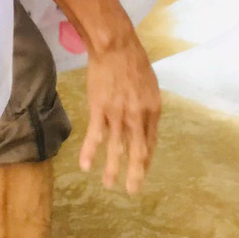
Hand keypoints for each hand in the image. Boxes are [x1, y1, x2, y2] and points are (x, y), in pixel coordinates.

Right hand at [78, 37, 161, 192]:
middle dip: (134, 174)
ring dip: (112, 169)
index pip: (150, 142)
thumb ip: (148, 108)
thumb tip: (145, 125)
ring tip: (109, 185)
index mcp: (153, 110)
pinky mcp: (99, 109)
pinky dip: (89, 152)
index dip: (146, 160)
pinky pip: (95, 135)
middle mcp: (138, 116)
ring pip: (115, 148)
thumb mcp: (150, 86)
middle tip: (132, 191)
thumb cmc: (134, 62)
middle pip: (137, 151)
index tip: (142, 173)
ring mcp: (118, 113)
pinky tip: (85, 166)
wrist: (115, 46)